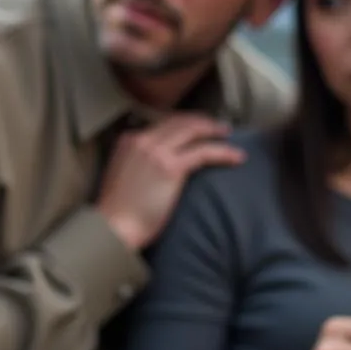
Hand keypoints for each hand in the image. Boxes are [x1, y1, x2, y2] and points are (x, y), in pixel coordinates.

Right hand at [96, 113, 244, 249]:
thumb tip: (158, 165)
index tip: (197, 128)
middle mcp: (142, 140)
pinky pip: (204, 152)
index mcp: (128, 140)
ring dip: (214, 130)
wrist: (113, 228)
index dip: (184, 124)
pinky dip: (223, 152)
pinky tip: (236, 157)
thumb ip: (137, 162)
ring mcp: (156, 151)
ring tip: (228, 136)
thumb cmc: (118, 212)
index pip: (163, 123)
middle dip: (201, 121)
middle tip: (217, 127)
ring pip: (193, 130)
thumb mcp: (121, 175)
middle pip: (179, 121)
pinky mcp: (171, 168)